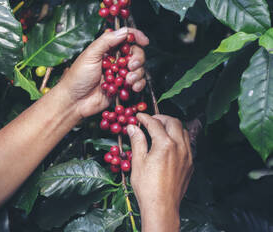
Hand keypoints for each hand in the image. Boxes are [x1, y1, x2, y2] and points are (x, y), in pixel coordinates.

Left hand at [59, 27, 148, 117]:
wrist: (74, 101)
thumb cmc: (77, 77)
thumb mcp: (90, 55)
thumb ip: (107, 41)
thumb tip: (124, 31)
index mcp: (107, 49)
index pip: (125, 38)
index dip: (136, 37)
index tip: (144, 40)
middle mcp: (115, 60)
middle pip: (136, 53)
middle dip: (138, 58)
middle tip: (131, 65)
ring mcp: (120, 74)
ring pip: (139, 68)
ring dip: (137, 73)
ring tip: (128, 80)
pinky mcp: (122, 87)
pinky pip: (138, 83)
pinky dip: (139, 84)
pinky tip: (132, 87)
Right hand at [126, 114, 192, 231]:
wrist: (162, 206)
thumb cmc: (147, 186)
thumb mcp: (138, 161)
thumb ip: (137, 141)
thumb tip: (132, 127)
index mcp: (165, 144)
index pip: (155, 123)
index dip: (145, 118)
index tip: (138, 117)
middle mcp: (180, 147)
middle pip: (173, 122)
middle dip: (161, 118)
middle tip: (150, 120)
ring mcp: (188, 155)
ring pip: (183, 131)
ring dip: (172, 126)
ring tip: (160, 130)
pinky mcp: (190, 164)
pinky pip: (188, 144)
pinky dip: (178, 138)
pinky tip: (169, 144)